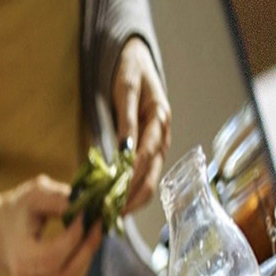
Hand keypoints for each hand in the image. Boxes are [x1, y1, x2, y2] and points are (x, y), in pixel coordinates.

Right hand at [0, 176, 96, 275]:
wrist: (1, 234)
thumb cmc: (20, 212)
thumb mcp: (34, 194)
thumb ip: (57, 198)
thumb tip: (84, 204)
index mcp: (19, 257)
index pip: (54, 255)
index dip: (76, 235)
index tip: (86, 214)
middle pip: (66, 273)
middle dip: (87, 247)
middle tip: (97, 224)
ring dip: (86, 261)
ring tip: (89, 237)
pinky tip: (80, 255)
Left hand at [113, 37, 170, 213]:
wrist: (136, 61)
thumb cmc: (131, 69)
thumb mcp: (126, 88)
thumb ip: (126, 119)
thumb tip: (124, 150)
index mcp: (160, 118)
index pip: (148, 154)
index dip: (134, 175)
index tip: (117, 193)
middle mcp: (163, 136)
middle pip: (152, 175)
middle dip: (134, 197)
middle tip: (112, 214)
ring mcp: (158, 146)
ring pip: (149, 180)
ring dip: (132, 199)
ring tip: (112, 214)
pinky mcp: (150, 151)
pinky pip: (143, 176)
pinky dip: (131, 192)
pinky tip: (116, 203)